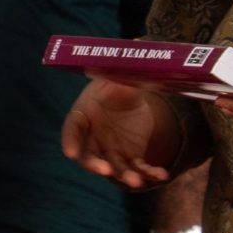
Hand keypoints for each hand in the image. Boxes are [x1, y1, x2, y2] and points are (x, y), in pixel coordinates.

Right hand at [61, 78, 181, 188]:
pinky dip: (148, 173)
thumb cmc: (114, 84)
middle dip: (95, 165)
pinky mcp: (130, 156)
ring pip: (114, 167)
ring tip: (136, 182)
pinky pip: (138, 168)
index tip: (69, 153)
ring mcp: (110, 149)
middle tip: (105, 170)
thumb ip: (122, 74)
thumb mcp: (117, 77)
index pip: (72, 129)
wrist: (127, 95)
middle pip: (88, 155)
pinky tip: (162, 174)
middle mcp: (93, 137)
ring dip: (124, 176)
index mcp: (84, 114)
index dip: (70, 141)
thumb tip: (134, 51)